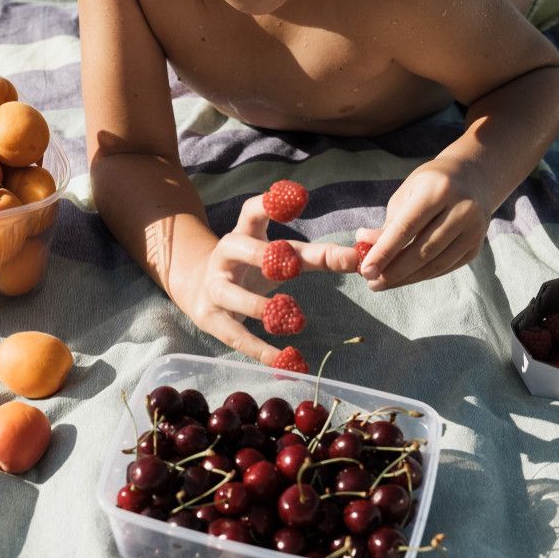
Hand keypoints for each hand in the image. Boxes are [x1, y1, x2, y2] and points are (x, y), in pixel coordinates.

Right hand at [174, 194, 361, 365]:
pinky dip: (260, 350)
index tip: (299, 197)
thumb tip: (360, 258)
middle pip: (242, 248)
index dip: (272, 203)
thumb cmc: (250, 268)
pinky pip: (236, 335)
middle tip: (293, 266)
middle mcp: (225, 254)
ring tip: (294, 320)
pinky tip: (285, 360)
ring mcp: (214, 286)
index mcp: (244, 233)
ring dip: (262, 308)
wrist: (198, 286)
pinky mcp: (210, 317)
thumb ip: (317, 256)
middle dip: (265, 256)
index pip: (254, 211)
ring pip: (234, 295)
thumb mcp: (278, 256)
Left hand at [357, 156, 489, 290]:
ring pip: (436, 264)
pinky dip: (422, 275)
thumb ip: (388, 225)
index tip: (365, 271)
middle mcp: (462, 208)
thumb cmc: (429, 186)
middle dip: (394, 271)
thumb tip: (365, 252)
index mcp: (438, 189)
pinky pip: (446, 268)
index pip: (407, 227)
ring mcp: (475, 229)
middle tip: (371, 283)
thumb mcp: (406, 196)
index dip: (384, 252)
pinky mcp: (477, 246)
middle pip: (423, 250)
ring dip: (406, 278)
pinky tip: (405, 278)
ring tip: (383, 283)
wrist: (473, 179)